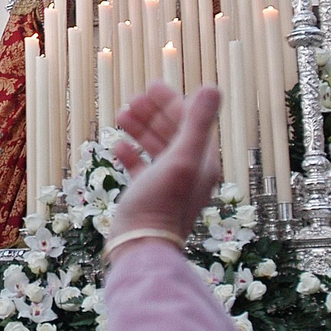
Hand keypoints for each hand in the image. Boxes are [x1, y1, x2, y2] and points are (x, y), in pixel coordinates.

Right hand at [109, 83, 221, 240]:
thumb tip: (212, 86)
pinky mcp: (149, 194)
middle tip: (133, 99)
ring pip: (155, 147)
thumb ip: (197, 122)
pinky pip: (141, 167)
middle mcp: (189, 171)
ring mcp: (168, 183)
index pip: (189, 122)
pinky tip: (118, 145)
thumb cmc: (162, 202)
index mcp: (203, 161)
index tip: (151, 86)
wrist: (142, 244)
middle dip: (153, 113)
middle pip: (172, 132)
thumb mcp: (182, 158)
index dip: (171, 102)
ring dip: (140, 129)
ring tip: (121, 115)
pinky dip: (131, 153)